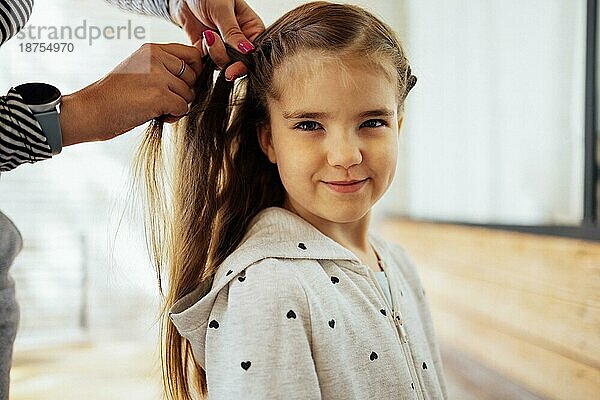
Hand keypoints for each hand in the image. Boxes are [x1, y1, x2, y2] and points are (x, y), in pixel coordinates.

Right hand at [60, 42, 202, 145]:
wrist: (91, 111)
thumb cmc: (115, 96)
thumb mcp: (140, 70)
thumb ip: (164, 67)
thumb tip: (196, 73)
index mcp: (151, 50)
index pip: (192, 54)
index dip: (194, 71)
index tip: (184, 83)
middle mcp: (155, 58)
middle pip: (193, 76)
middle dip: (184, 91)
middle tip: (163, 100)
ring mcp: (157, 76)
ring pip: (189, 94)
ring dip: (177, 106)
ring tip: (156, 108)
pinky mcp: (159, 95)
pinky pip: (182, 108)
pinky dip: (173, 116)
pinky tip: (157, 116)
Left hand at [169, 0, 264, 79]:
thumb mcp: (222, 10)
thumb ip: (233, 32)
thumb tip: (248, 51)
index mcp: (251, 29)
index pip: (255, 52)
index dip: (246, 63)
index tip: (234, 68)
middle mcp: (240, 41)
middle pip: (240, 63)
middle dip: (225, 57)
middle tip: (213, 45)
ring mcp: (225, 48)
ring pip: (224, 64)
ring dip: (213, 53)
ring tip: (207, 34)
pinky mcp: (210, 52)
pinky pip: (209, 63)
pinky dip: (203, 54)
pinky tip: (201, 38)